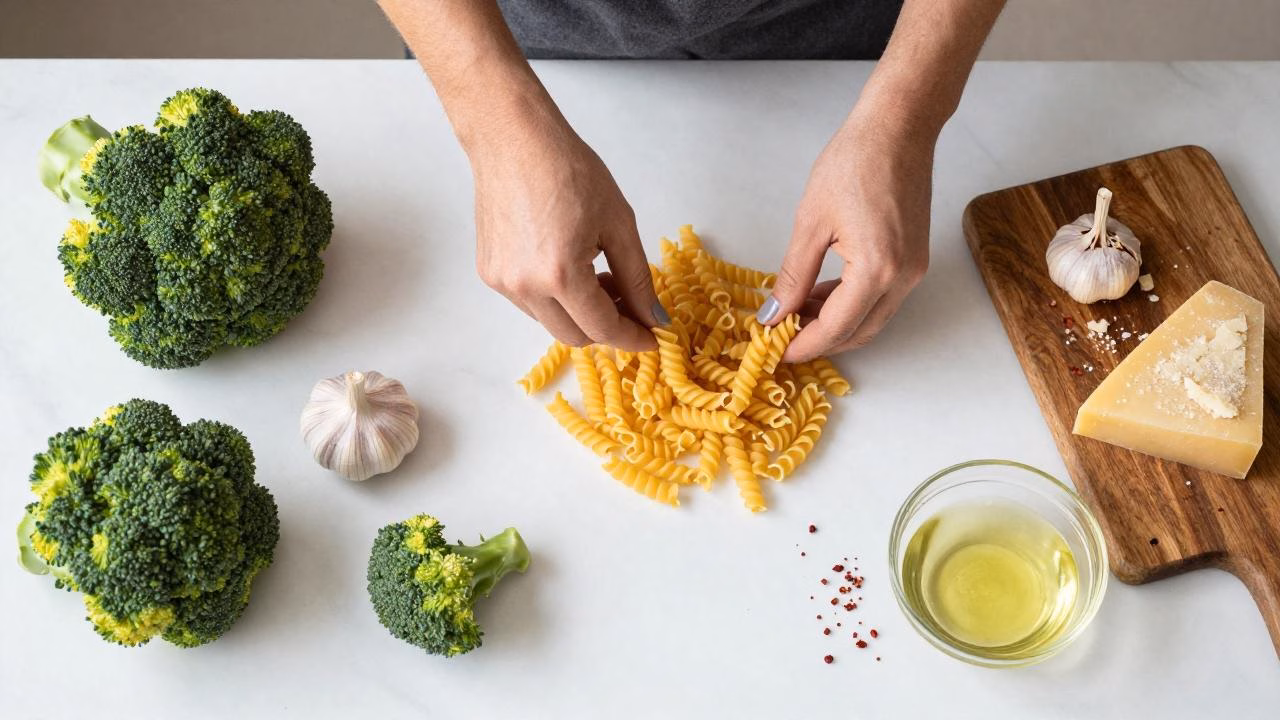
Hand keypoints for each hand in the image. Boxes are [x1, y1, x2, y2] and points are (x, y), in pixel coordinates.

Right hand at [471, 116, 664, 349]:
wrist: (512, 139)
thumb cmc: (567, 168)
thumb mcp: (618, 222)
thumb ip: (637, 277)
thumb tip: (653, 316)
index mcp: (561, 275)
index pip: (603, 328)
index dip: (632, 336)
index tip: (651, 336)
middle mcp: (525, 287)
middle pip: (576, 336)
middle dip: (607, 326)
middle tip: (628, 300)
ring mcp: (502, 283)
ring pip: (551, 322)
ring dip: (580, 313)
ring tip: (598, 277)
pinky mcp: (489, 273)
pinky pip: (529, 304)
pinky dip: (555, 298)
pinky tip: (569, 268)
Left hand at [759, 106, 934, 361]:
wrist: (898, 128)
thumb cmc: (855, 162)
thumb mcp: (811, 222)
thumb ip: (792, 276)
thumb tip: (774, 314)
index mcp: (877, 270)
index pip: (836, 328)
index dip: (803, 345)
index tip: (775, 352)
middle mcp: (903, 278)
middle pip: (858, 332)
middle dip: (819, 340)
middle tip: (781, 337)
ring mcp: (913, 270)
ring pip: (871, 318)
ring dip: (835, 323)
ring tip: (794, 312)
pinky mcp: (914, 259)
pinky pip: (881, 298)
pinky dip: (851, 303)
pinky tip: (820, 292)